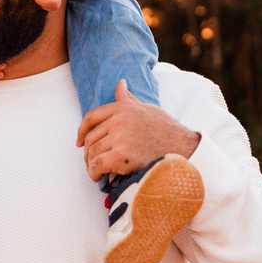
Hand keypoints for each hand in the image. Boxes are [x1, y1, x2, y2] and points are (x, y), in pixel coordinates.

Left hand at [76, 80, 200, 181]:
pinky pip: (97, 165)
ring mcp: (119, 137)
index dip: (81, 130)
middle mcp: (118, 120)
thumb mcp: (147, 109)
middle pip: (90, 137)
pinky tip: (99, 177)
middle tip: (90, 161)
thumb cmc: (166, 130)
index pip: (91, 117)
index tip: (79, 141)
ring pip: (92, 152)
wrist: (182, 148)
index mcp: (122, 107)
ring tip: (95, 171)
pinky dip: (94, 173)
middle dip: (87, 151)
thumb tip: (120, 84)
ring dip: (90, 164)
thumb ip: (129, 99)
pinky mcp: (121, 155)